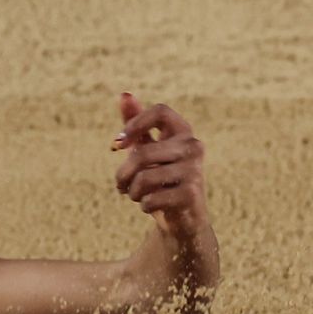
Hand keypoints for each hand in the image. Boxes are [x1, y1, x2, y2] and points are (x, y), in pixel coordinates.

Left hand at [110, 92, 207, 234]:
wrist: (184, 219)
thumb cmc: (162, 180)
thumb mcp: (148, 150)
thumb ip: (136, 125)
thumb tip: (124, 94)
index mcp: (182, 131)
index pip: (160, 111)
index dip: (135, 123)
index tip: (117, 144)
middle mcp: (193, 146)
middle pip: (143, 153)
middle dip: (123, 173)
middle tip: (120, 185)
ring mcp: (195, 170)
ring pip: (145, 179)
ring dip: (133, 192)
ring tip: (136, 196)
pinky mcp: (191, 195)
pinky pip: (152, 198)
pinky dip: (144, 205)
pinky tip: (151, 206)